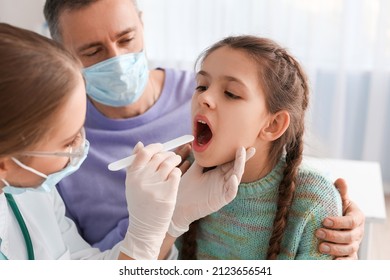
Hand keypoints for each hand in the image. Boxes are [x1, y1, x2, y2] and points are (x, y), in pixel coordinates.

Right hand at [121, 142, 181, 258]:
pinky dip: (178, 171)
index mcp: (132, 175)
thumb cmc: (141, 203)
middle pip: (159, 156)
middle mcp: (143, 179)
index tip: (161, 147)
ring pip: (170, 162)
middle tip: (172, 156)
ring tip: (176, 162)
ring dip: (175, 159)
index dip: (154, 147)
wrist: (145, 227)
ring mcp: (155, 185)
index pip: (144, 153)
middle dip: (168, 154)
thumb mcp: (133, 184)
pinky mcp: (168, 192)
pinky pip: (177, 173)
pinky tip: (176, 175)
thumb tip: (140, 144)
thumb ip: (136, 164)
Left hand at [168, 146, 255, 236]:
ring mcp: (222, 191)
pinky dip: (233, 186)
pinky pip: (230, 193)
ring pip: (236, 178)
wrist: (178, 205)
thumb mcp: (194, 170)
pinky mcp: (220, 201)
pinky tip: (234, 178)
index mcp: (216, 174)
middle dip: (243, 158)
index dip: (237, 154)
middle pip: (236, 168)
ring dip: (240, 167)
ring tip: (242, 156)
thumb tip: (205, 146)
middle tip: (249, 148)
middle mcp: (222, 181)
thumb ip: (201, 160)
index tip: (243, 144)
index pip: (230, 162)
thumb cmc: (185, 189)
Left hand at [315, 178, 364, 259]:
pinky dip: (342, 262)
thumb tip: (340, 179)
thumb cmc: (338, 208)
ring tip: (320, 247)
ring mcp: (355, 244)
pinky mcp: (351, 254)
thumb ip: (341, 191)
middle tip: (318, 232)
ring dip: (335, 249)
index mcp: (357, 217)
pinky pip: (350, 260)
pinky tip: (332, 261)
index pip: (350, 221)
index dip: (338, 222)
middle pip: (349, 237)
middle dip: (334, 236)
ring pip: (349, 249)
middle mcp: (358, 232)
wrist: (341, 222)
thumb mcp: (341, 199)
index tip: (324, 220)